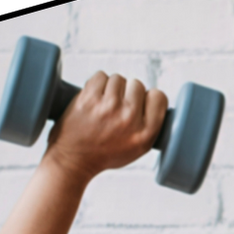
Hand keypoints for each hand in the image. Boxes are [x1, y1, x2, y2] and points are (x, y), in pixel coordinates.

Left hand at [42, 71, 168, 184]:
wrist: (75, 158)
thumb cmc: (106, 153)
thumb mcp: (138, 148)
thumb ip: (149, 124)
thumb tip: (153, 97)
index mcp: (145, 134)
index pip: (159, 97)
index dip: (148, 97)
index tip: (139, 104)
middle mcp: (130, 119)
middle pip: (138, 84)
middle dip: (128, 92)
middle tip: (118, 106)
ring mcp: (109, 107)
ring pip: (118, 79)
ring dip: (111, 88)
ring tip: (104, 104)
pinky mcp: (90, 98)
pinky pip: (101, 76)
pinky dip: (97, 84)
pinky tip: (94, 99)